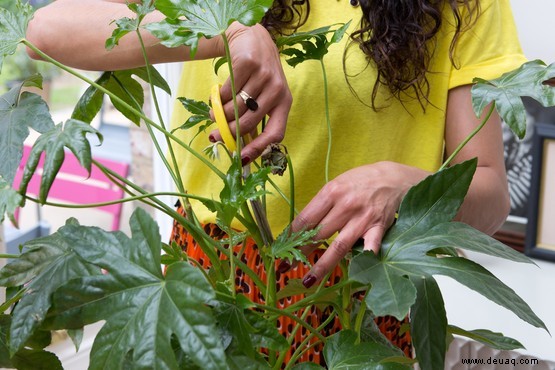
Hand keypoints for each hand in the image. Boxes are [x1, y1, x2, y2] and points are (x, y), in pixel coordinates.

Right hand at [209, 22, 291, 163]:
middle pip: (249, 122)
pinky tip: (217, 95)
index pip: (276, 132)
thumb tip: (239, 147)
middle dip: (229, 132)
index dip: (259, 148)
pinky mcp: (248, 64)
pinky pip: (227, 91)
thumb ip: (255, 117)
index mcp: (284, 102)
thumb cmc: (258, 74)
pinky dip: (218, 97)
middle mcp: (277, 90)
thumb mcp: (264, 95)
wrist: (252, 39)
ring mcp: (263, 76)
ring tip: (215, 113)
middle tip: (215, 135)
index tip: (242, 159)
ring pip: (235, 108)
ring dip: (220, 114)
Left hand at [284, 162, 428, 287]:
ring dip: (322, 265)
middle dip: (299, 252)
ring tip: (308, 280)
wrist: (394, 178)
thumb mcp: (337, 184)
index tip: (281, 248)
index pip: (305, 218)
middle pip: (317, 234)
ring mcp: (362, 219)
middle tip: (284, 267)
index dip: (291, 236)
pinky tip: (353, 274)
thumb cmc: (361, 181)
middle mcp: (345, 206)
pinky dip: (362, 260)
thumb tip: (303, 228)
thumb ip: (323, 204)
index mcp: (331, 192)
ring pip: (338, 246)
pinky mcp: (378, 228)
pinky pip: (370, 248)